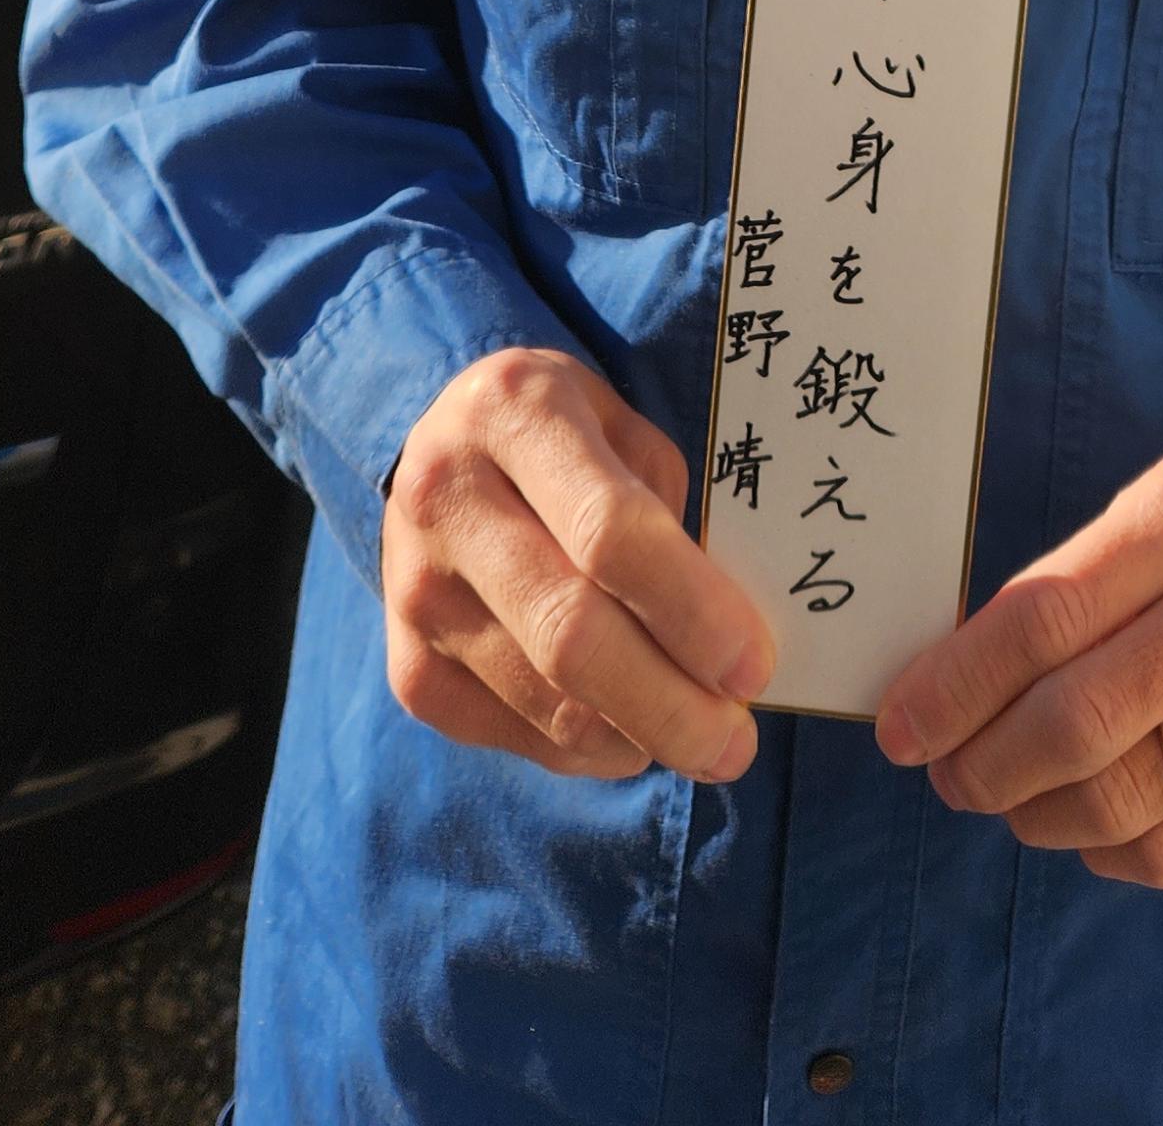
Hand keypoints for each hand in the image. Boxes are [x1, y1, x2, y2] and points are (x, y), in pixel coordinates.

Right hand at [381, 345, 773, 783]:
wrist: (442, 451)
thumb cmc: (566, 435)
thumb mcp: (624, 427)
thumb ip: (670, 512)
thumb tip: (726, 637)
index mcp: (515, 412)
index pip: (608, 531)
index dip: (690, 609)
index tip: (754, 666)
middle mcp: (447, 499)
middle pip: (569, 633)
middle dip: (669, 704)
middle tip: (736, 747)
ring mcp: (415, 590)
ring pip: (544, 700)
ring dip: (639, 737)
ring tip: (699, 736)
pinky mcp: (408, 666)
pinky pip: (513, 735)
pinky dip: (587, 751)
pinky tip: (629, 732)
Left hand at [873, 431, 1162, 886]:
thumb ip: (1080, 575)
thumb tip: (958, 676)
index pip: (1049, 614)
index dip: (957, 682)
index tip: (901, 724)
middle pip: (1082, 718)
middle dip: (985, 763)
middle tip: (948, 774)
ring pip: (1124, 797)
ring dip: (1036, 814)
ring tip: (1010, 800)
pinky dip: (1111, 852)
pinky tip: (1090, 826)